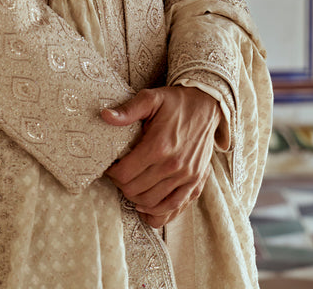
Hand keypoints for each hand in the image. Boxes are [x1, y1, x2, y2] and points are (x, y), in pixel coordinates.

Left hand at [101, 86, 219, 228]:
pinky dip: (157, 213)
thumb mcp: (151, 98)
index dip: (112, 173)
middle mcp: (173, 165)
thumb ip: (128, 110)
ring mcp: (186, 177)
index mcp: (159, 145)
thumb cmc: (177, 102)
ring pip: (151, 203)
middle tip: (120, 175)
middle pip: (135, 191)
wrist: (207, 105)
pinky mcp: (196, 183)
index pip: (125, 174)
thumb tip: (104, 115)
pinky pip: (174, 208)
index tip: (111, 166)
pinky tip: (146, 207)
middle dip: (121, 185)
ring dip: (136, 199)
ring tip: (131, 188)